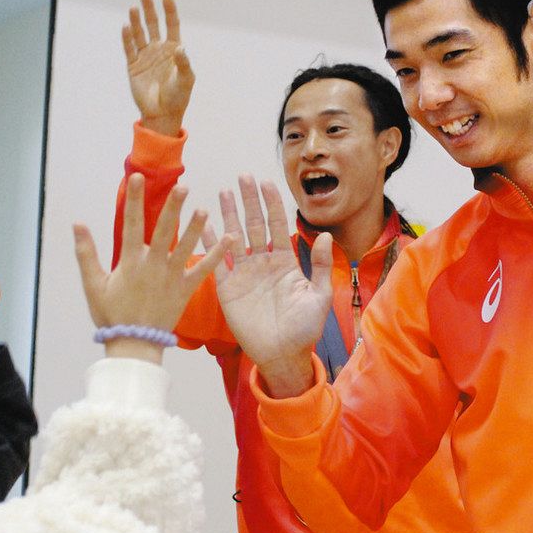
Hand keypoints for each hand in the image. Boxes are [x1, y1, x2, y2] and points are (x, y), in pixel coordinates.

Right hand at [74, 173, 230, 362]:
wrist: (134, 345)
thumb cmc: (111, 314)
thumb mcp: (93, 284)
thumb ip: (86, 253)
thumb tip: (77, 223)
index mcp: (130, 262)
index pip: (130, 224)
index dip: (134, 200)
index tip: (138, 178)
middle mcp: (153, 266)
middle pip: (164, 231)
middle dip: (172, 208)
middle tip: (182, 187)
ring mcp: (171, 278)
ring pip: (185, 247)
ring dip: (196, 228)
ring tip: (205, 209)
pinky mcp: (186, 289)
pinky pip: (204, 270)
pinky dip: (217, 255)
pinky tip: (230, 239)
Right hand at [122, 0, 193, 136]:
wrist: (163, 114)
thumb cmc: (179, 97)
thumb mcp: (186, 79)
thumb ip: (183, 63)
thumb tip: (181, 48)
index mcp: (174, 49)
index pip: (172, 24)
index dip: (169, 10)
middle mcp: (159, 49)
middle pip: (153, 23)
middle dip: (149, 8)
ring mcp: (145, 56)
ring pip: (139, 33)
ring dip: (136, 20)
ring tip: (134, 7)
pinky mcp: (133, 66)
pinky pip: (129, 48)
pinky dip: (127, 37)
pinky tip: (126, 25)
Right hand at [200, 175, 331, 396]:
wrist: (282, 355)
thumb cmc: (304, 329)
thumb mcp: (319, 296)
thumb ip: (323, 266)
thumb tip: (327, 236)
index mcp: (285, 261)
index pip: (278, 225)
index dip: (272, 204)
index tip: (267, 182)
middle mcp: (263, 262)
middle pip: (255, 224)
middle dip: (249, 200)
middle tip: (243, 176)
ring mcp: (244, 273)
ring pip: (234, 236)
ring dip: (229, 215)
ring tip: (223, 191)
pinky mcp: (227, 287)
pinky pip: (218, 261)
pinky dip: (212, 243)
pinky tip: (205, 224)